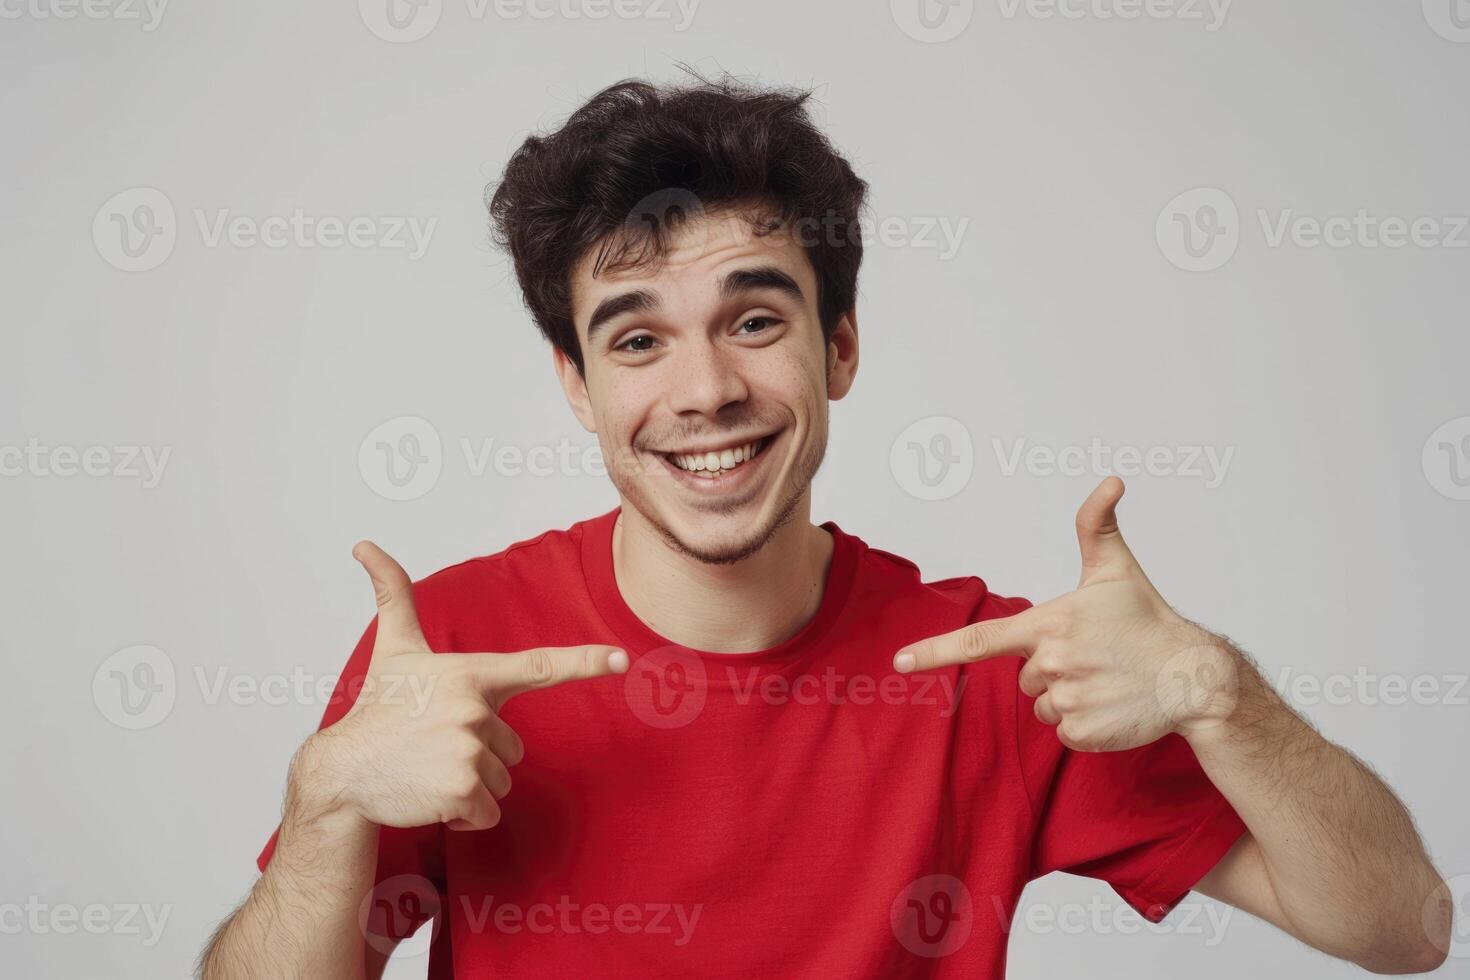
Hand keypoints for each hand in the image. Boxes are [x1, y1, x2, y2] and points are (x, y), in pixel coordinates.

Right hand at [293, 541, 626, 830]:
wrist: (341, 771)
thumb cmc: (377, 708)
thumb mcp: (392, 650)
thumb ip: (392, 594)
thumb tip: (364, 544)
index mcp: (471, 674)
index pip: (539, 665)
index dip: (586, 661)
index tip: (622, 659)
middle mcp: (475, 709)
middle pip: (513, 745)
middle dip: (480, 753)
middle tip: (434, 745)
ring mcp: (469, 750)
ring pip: (501, 780)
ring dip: (470, 785)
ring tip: (428, 768)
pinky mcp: (461, 790)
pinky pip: (487, 813)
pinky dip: (463, 815)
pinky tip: (429, 796)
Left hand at [892, 477, 1237, 751]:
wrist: (1195, 677)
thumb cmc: (1149, 621)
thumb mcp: (1117, 569)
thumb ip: (1097, 525)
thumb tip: (1110, 480)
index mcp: (1049, 624)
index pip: (980, 640)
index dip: (935, 652)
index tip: (899, 663)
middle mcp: (1052, 663)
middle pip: (1024, 675)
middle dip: (1052, 669)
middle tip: (1094, 657)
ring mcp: (1068, 700)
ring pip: (1043, 704)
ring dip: (1069, 696)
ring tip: (1107, 680)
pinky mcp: (1084, 733)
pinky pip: (1064, 732)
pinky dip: (1085, 723)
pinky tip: (1113, 705)